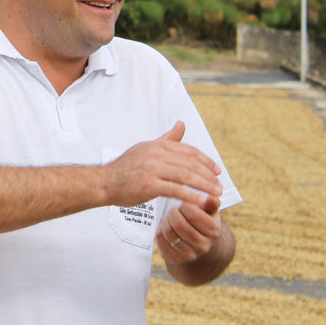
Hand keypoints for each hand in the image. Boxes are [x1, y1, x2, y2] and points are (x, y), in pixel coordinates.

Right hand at [102, 121, 222, 209]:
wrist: (106, 182)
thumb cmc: (127, 167)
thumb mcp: (147, 148)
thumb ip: (167, 139)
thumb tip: (181, 124)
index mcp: (158, 145)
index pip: (189, 151)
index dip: (205, 161)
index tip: (217, 171)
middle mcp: (156, 155)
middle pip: (190, 164)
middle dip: (208, 175)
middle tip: (219, 185)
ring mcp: (153, 170)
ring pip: (186, 177)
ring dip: (204, 186)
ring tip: (216, 194)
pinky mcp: (150, 185)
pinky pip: (176, 190)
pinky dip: (191, 196)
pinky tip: (201, 202)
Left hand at [157, 195, 222, 264]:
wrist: (198, 243)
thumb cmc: (201, 221)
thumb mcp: (209, 211)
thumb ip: (210, 203)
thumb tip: (213, 198)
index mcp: (214, 231)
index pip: (193, 214)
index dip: (184, 205)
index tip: (184, 204)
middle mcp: (204, 245)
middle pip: (179, 224)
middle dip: (173, 213)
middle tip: (174, 210)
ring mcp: (190, 254)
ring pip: (168, 232)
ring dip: (165, 221)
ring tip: (170, 218)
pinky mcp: (176, 259)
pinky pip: (160, 240)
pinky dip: (159, 230)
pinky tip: (166, 228)